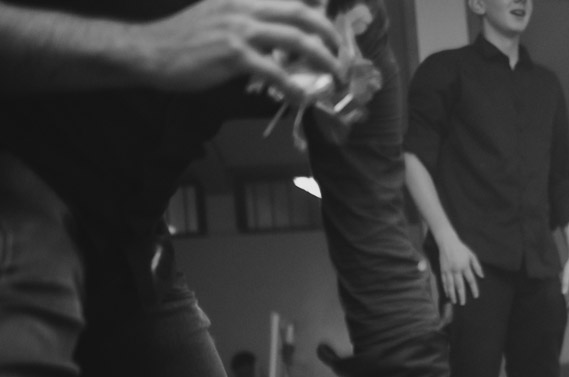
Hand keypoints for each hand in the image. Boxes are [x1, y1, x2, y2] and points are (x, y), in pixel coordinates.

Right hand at [134, 0, 342, 94]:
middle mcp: (244, 7)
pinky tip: (302, 99)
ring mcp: (239, 30)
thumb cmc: (183, 40)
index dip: (316, 13)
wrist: (150, 51)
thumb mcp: (217, 17)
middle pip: (301, 15)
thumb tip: (276, 38)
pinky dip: (294, 87)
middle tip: (341, 54)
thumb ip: (246, 21)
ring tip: (334, 74)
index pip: (289, 0)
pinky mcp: (233, 55)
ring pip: (295, 41)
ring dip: (322, 59)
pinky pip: (274, 72)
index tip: (332, 30)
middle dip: (328, 34)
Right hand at [437, 235, 482, 304]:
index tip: (476, 296)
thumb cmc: (461, 248)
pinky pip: (444, 281)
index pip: (471, 280)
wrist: (447, 242)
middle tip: (463, 303)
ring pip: (450, 285)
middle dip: (461, 295)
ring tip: (454, 302)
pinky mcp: (442, 270)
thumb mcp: (471, 255)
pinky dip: (446, 288)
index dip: (474, 289)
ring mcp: (448, 270)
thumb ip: (477, 266)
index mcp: (465, 266)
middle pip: (459, 285)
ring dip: (452, 294)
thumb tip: (482, 276)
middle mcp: (456, 269)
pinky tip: (448, 294)